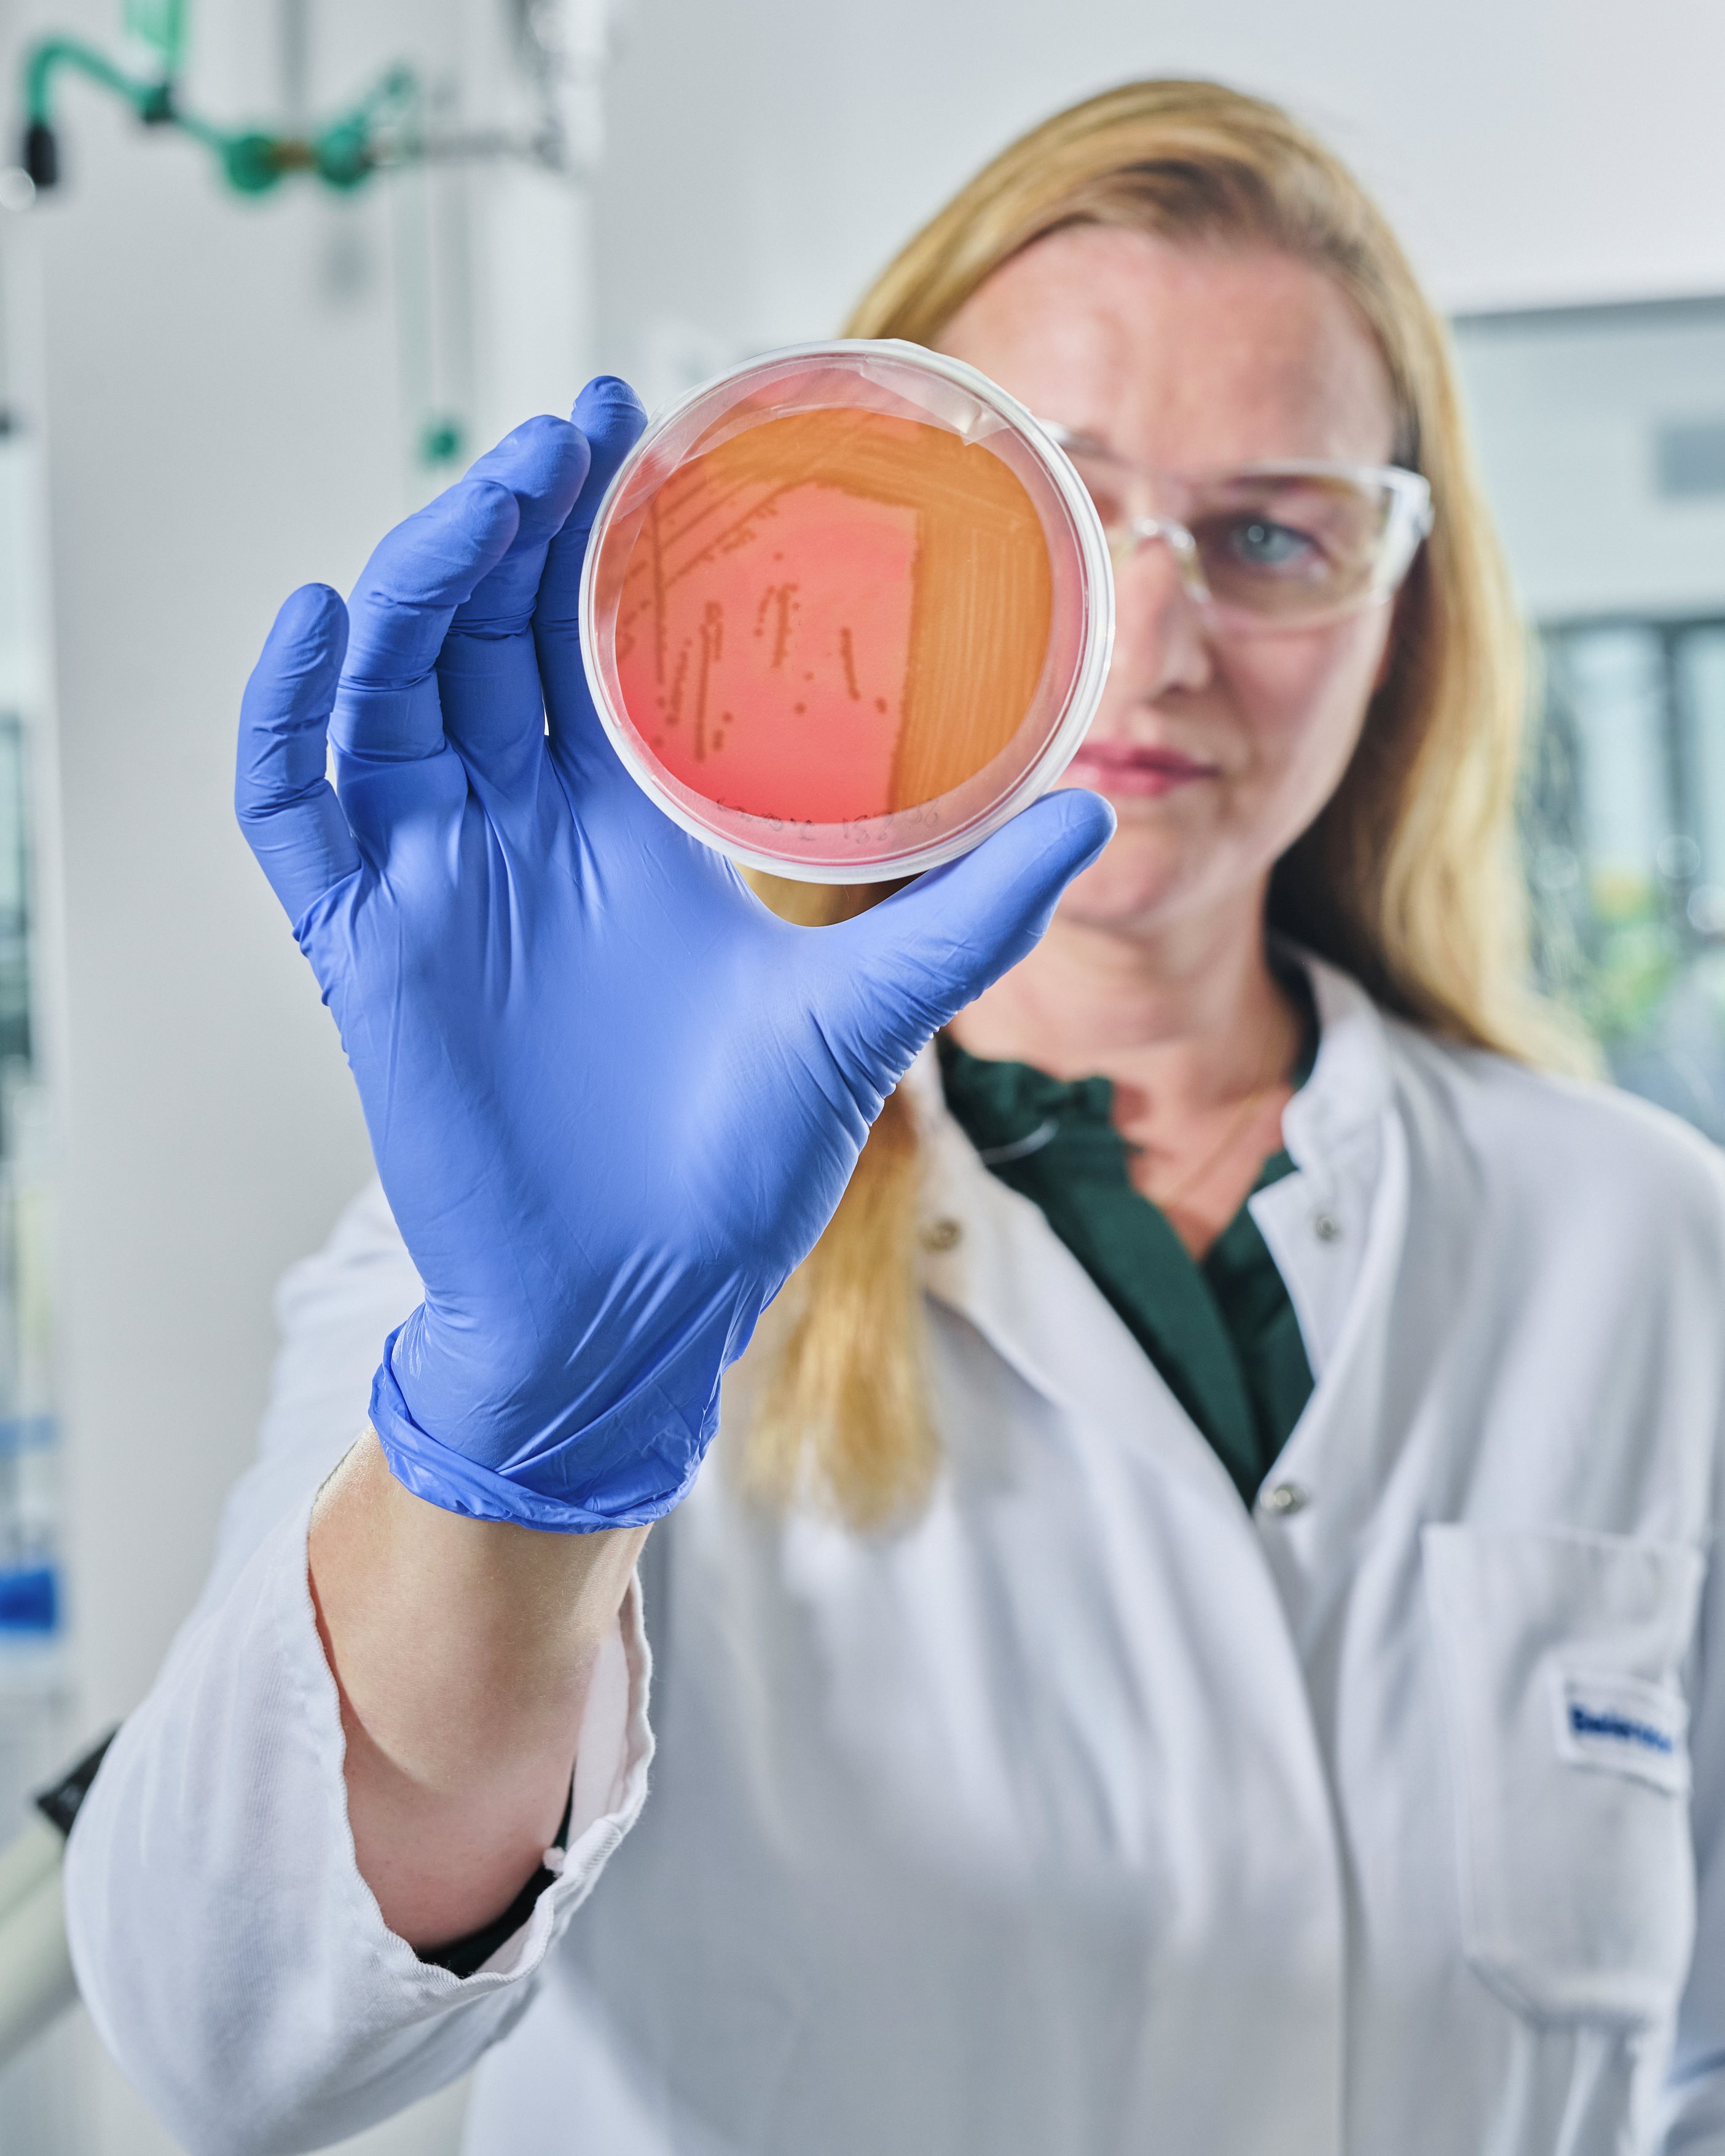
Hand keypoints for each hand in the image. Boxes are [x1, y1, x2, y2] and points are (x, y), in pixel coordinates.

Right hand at [236, 380, 1113, 1529]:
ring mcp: (437, 878)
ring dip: (419, 585)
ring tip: (480, 502)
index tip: (639, 427)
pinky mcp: (366, 946)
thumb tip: (1094, 817)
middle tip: (569, 433)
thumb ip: (966, 920)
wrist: (639, 1303)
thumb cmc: (738, 1173)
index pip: (594, 643)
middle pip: (489, 636)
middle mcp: (526, 831)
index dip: (600, 533)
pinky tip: (319, 622)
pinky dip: (287, 713)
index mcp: (631, 829)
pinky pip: (293, 806)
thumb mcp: (864, 1023)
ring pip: (391, 689)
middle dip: (514, 524)